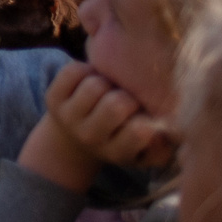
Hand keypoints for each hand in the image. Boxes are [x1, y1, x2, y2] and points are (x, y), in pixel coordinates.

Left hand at [18, 62, 173, 191]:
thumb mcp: (144, 151)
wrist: (76, 138)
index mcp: (116, 153)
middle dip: (127, 97)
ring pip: (95, 85)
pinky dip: (87, 69)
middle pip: (116, 104)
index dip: (148, 118)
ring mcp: (68, 118)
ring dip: (107, 82)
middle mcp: (89, 138)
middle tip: (127, 99)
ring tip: (111, 89)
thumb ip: (163, 146)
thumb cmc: (121, 138)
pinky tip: (92, 80)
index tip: (144, 117)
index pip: (139, 131)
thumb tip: (169, 130)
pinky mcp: (52, 98)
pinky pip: (73, 71)